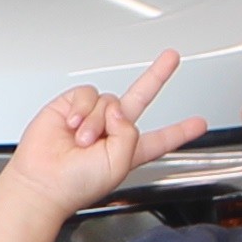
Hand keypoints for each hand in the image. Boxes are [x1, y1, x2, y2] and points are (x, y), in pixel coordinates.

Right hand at [0, 47, 211, 220]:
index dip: (180, 130)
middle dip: (157, 75)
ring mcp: (93, 118)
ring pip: (110, 100)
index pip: (161, 138)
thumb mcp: (121, 163)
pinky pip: (88, 94)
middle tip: (172, 58)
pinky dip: (82, 109)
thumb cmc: (77, 184)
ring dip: (96, 121)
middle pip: (141, 97)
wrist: (43, 181)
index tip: (198, 123)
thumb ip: (130, 132)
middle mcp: (113, 131)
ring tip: (81, 141)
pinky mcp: (71, 106)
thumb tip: (116, 110)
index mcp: (130, 150)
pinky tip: (71, 125)